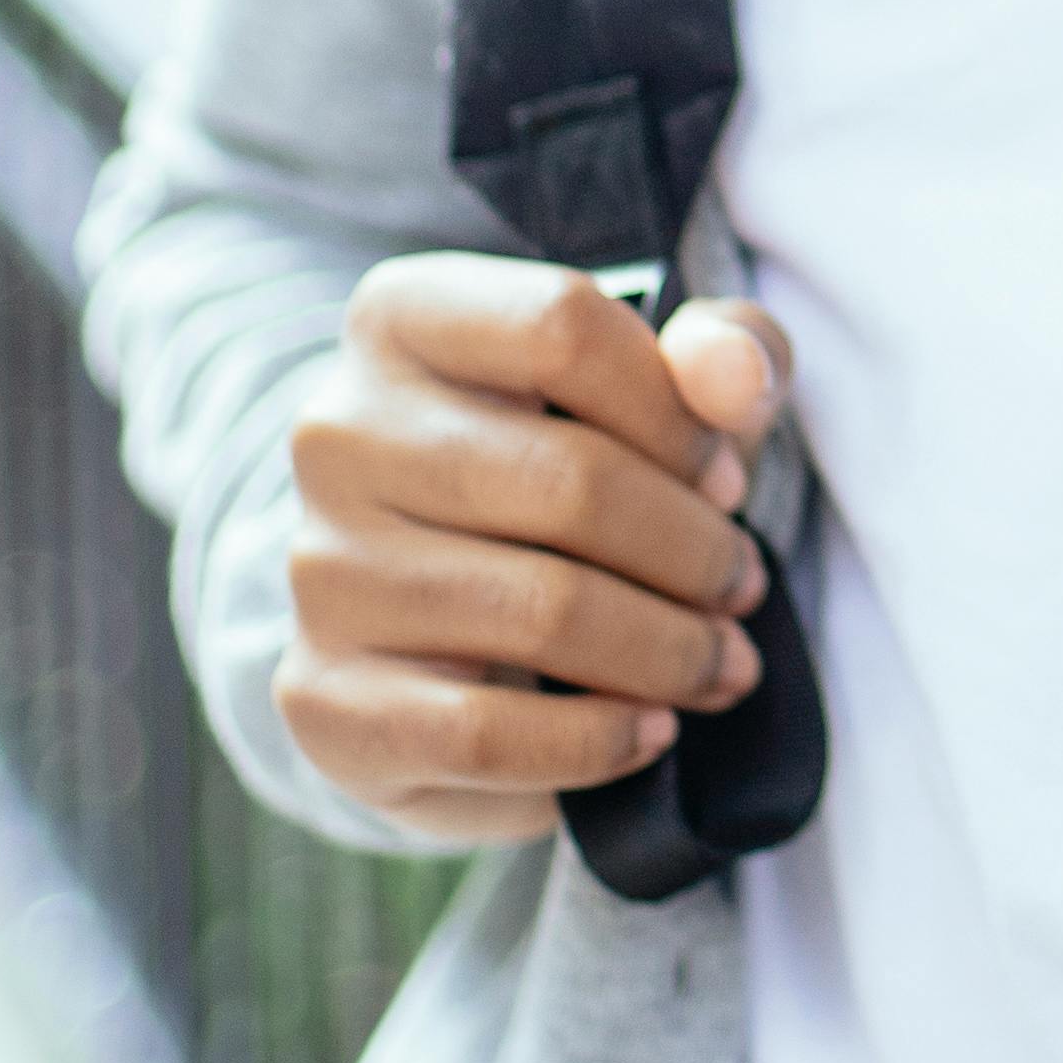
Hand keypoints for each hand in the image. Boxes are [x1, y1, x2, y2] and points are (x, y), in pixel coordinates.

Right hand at [279, 257, 784, 845]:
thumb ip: (723, 354)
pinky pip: (486, 733)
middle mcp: (335, 435)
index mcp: (400, 320)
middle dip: (696, 550)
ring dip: (668, 651)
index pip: (563, 327)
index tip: (725, 477)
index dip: (678, 412)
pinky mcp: (323, 701)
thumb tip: (737, 377)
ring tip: (719, 662)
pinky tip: (650, 730)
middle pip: (572, 480)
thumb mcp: (659, 391)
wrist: (426, 623)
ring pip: (543, 612)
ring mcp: (320, 571)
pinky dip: (598, 741)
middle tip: (743, 587)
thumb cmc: (562, 474)